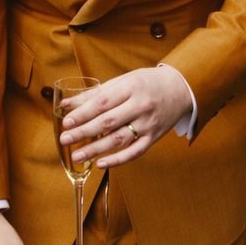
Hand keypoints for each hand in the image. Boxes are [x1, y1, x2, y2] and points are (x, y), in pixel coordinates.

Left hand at [59, 65, 191, 167]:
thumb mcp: (123, 81)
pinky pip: (134, 152)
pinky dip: (117, 160)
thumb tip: (67, 103)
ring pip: (119, 139)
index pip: (102, 102)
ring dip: (96, 149)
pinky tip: (100, 164)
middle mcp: (140, 106)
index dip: (83, 113)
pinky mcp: (154, 138)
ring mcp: (148, 124)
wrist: (180, 89)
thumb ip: (95, 93)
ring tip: (76, 155)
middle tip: (65, 139)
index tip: (66, 122)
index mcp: (130, 88)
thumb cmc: (146, 82)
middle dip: (84, 132)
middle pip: (108, 122)